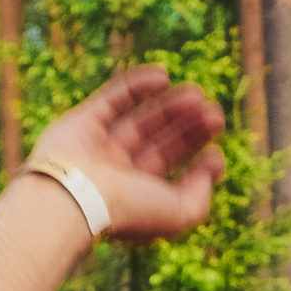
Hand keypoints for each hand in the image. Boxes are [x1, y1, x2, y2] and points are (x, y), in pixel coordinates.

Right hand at [27, 70, 225, 243]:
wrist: (75, 198)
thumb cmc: (129, 210)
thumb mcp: (179, 213)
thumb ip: (200, 195)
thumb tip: (212, 165)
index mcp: (137, 196)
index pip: (172, 173)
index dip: (197, 160)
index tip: (215, 152)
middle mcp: (117, 172)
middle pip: (160, 143)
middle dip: (188, 127)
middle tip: (214, 112)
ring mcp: (98, 147)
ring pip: (139, 119)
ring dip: (170, 105)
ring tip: (197, 93)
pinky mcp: (81, 123)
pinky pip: (112, 98)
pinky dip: (136, 85)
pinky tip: (163, 76)